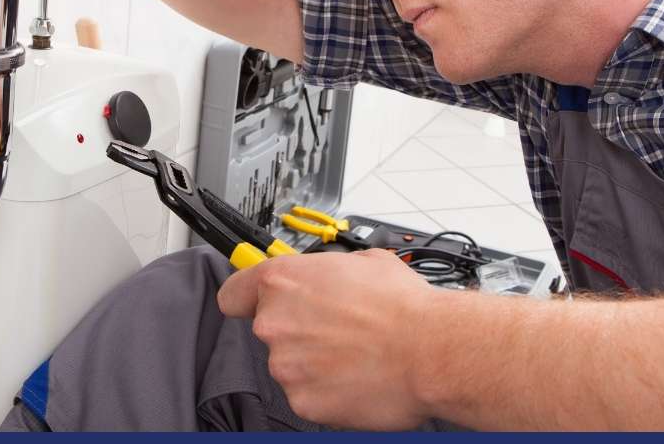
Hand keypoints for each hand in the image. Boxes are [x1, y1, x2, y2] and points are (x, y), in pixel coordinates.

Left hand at [217, 248, 438, 429]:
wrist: (430, 350)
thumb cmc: (403, 306)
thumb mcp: (363, 262)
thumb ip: (326, 270)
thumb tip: (328, 277)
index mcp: (282, 281)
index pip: (233, 293)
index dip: (246, 298)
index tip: (253, 303)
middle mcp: (275, 322)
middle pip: (270, 329)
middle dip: (299, 330)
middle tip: (337, 329)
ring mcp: (286, 365)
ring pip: (290, 364)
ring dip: (314, 361)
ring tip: (355, 353)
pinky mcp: (302, 402)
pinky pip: (307, 394)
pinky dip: (327, 390)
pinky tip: (356, 377)